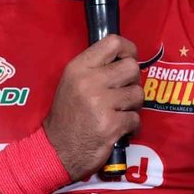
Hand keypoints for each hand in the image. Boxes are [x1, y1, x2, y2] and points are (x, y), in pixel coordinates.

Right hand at [42, 34, 142, 181]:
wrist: (56, 151)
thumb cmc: (67, 115)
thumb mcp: (72, 82)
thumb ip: (95, 67)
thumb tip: (125, 58)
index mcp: (79, 67)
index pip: (114, 42)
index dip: (128, 50)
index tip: (128, 60)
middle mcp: (90, 82)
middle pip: (132, 68)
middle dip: (132, 82)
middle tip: (122, 93)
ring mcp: (101, 104)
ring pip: (137, 94)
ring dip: (132, 105)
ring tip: (119, 112)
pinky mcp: (111, 125)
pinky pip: (136, 118)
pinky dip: (131, 126)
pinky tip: (119, 128)